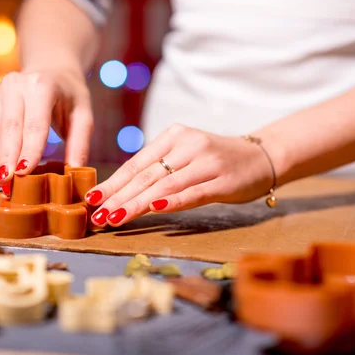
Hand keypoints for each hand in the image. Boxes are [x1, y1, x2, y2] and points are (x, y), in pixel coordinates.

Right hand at [0, 69, 92, 193]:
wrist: (51, 69)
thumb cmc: (70, 96)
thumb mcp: (83, 115)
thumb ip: (79, 143)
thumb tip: (75, 172)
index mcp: (42, 86)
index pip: (34, 123)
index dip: (29, 149)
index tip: (24, 173)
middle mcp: (16, 85)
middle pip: (9, 128)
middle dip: (8, 159)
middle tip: (9, 185)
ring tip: (2, 184)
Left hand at [84, 124, 274, 226]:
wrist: (263, 155)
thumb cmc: (215, 161)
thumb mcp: (184, 156)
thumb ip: (157, 169)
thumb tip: (118, 193)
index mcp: (172, 136)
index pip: (135, 164)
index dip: (112, 184)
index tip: (92, 201)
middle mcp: (187, 144)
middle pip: (145, 175)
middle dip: (118, 198)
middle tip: (97, 216)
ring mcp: (206, 161)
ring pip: (164, 185)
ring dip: (137, 204)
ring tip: (116, 218)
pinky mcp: (223, 179)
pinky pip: (194, 192)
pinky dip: (174, 200)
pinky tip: (155, 208)